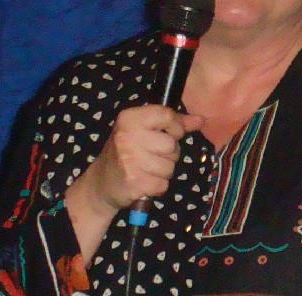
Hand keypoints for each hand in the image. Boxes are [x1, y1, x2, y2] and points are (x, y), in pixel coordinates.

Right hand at [64, 105, 203, 261]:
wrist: (101, 183)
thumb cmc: (127, 151)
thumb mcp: (144, 130)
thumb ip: (173, 123)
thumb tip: (201, 119)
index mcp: (129, 118)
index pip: (166, 115)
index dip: (176, 126)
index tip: (171, 133)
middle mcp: (128, 137)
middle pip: (171, 144)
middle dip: (169, 153)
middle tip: (152, 155)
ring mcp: (130, 160)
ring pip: (170, 166)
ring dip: (163, 171)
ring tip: (146, 169)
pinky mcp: (134, 182)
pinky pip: (163, 184)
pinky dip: (157, 186)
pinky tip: (144, 181)